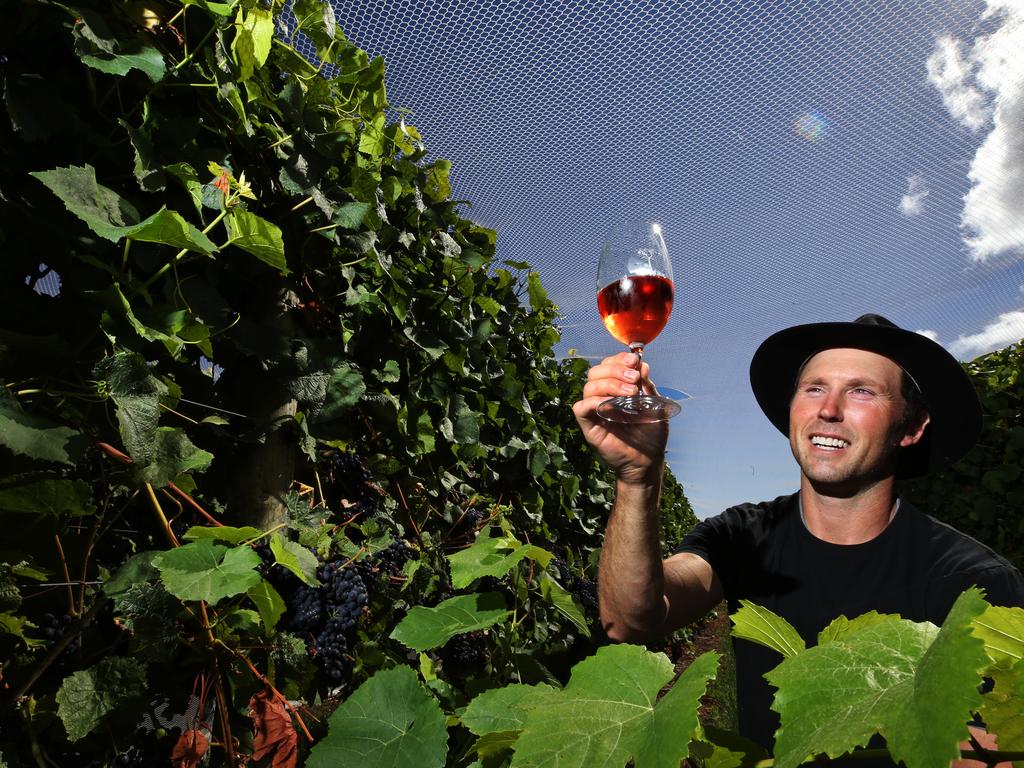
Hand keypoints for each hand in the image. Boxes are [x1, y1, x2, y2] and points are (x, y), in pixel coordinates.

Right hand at [572, 352, 668, 485]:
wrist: (648, 461)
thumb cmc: (651, 434)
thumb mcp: (655, 405)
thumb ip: (647, 386)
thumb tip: (642, 365)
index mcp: (616, 390)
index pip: (608, 365)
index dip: (618, 359)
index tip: (635, 360)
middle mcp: (603, 398)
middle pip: (595, 372)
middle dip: (615, 369)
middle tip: (634, 379)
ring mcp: (595, 412)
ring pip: (588, 386)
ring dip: (609, 384)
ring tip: (630, 393)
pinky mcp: (589, 426)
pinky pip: (580, 408)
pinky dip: (593, 401)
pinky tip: (611, 404)